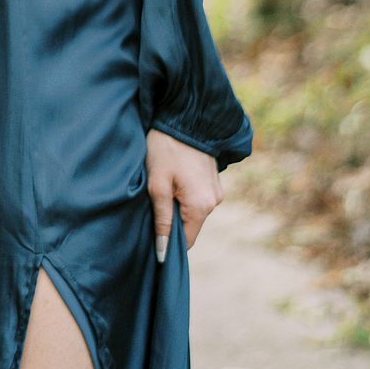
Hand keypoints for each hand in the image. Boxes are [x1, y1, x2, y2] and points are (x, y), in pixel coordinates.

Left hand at [146, 127, 221, 261]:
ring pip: (194, 211)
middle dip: (172, 220)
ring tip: (163, 186)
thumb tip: (163, 251)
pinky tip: (173, 179)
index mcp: (202, 206)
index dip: (169, 241)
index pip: (187, 241)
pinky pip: (199, 198)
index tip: (152, 232)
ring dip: (178, 206)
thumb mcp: (157, 185)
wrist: (184, 117)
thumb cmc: (165, 149)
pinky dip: (185, 195)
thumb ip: (162, 219)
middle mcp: (215, 201)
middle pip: (190, 225)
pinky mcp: (214, 181)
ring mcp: (217, 190)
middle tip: (153, 202)